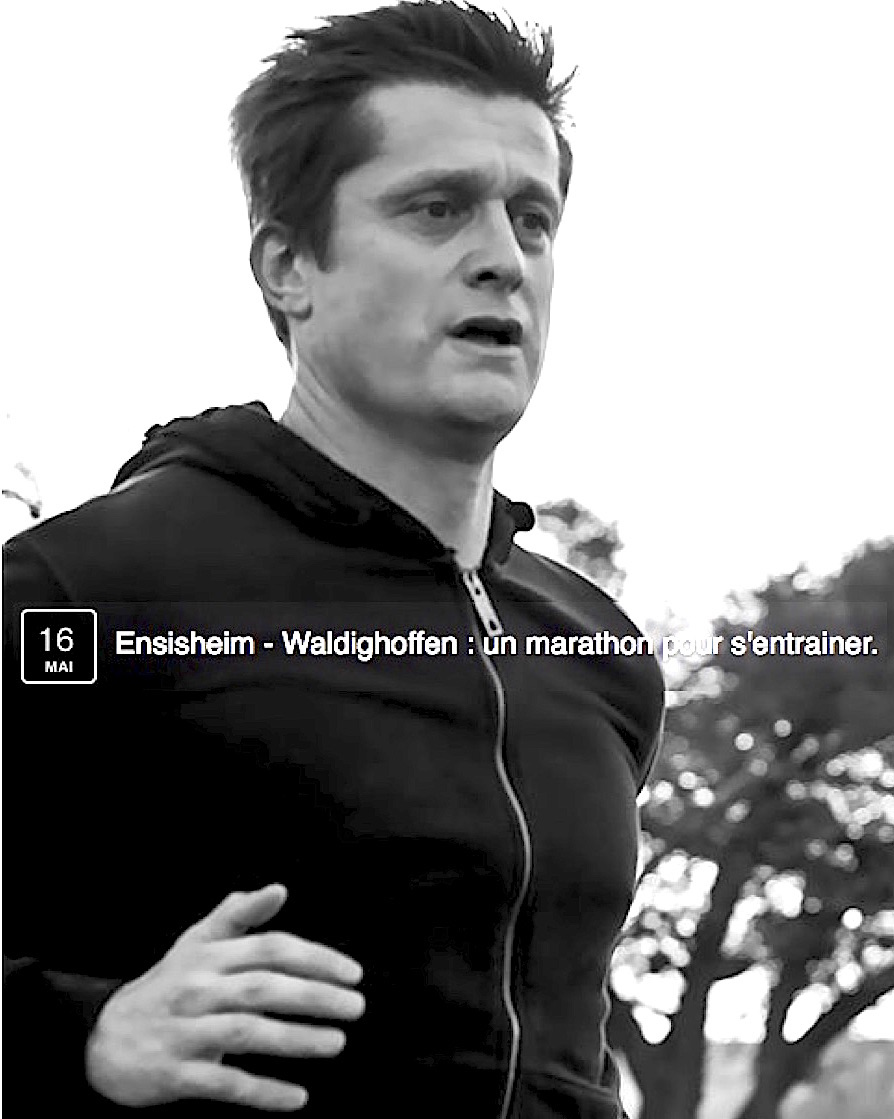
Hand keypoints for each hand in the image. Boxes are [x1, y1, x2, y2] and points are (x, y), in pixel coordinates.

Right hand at [85, 884, 363, 1109]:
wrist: (101, 1037)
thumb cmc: (166, 984)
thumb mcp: (197, 943)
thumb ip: (238, 914)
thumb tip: (279, 889)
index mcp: (209, 956)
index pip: (271, 948)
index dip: (316, 958)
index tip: (353, 974)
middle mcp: (198, 989)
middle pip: (264, 987)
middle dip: (315, 996)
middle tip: (357, 1007)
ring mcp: (185, 1032)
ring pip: (247, 1032)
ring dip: (295, 1038)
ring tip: (337, 1043)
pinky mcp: (175, 1075)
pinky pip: (224, 1083)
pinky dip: (262, 1091)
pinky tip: (298, 1097)